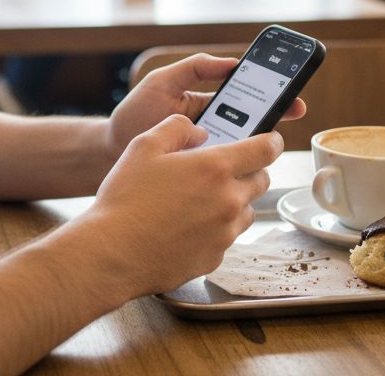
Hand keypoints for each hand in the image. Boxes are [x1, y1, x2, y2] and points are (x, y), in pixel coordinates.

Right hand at [71, 115, 285, 296]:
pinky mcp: (215, 257)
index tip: (270, 139)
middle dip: (250, 170)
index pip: (266, 149)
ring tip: (201, 199)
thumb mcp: (144, 146)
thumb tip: (199, 132)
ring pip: (246, 210)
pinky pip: (227, 236)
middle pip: (262, 180)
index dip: (271, 141)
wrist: (112, 253)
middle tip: (224, 169)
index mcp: (216, 168)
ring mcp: (225, 233)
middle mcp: (229, 200)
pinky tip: (187, 225)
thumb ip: (177, 128)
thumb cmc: (126, 198)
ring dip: (234, 201)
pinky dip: (217, 228)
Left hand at [105, 53, 305, 158]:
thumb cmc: (134, 115)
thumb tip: (232, 62)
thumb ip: (195, 68)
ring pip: (242, 152)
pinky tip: (242, 167)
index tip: (293, 97)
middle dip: (274, 121)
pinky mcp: (199, 177)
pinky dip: (236, 172)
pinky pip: (224, 175)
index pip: (248, 100)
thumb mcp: (162, 81)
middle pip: (253, 128)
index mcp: (209, 105)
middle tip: (291, 114)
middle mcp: (215, 132)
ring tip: (265, 137)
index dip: (273, 99)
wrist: (107, 153)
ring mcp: (208, 156)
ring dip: (256, 146)